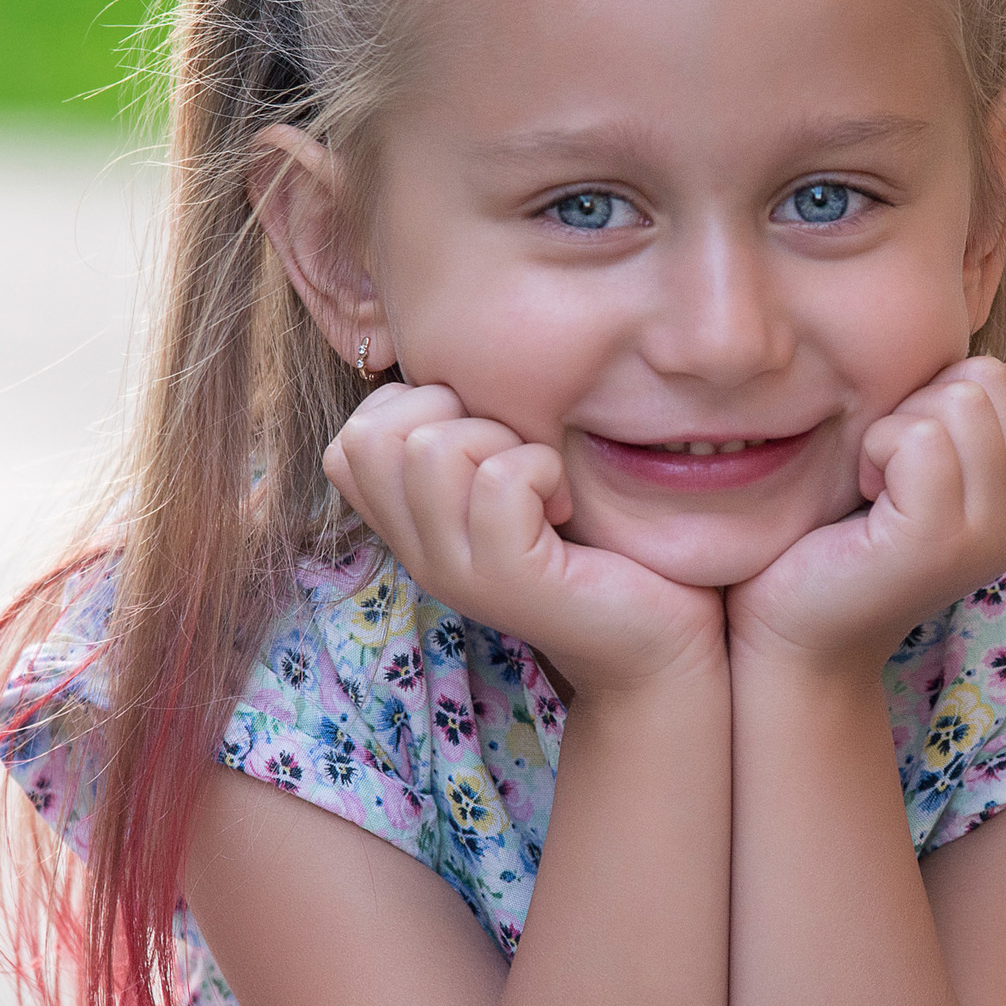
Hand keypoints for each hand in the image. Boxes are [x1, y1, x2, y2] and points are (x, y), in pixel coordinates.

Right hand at [324, 383, 725, 697]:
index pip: (348, 442)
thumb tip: (452, 362)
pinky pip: (501, 479)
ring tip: (543, 483)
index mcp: (412, 529)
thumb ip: (470, 441)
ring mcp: (457, 571)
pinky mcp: (508, 580)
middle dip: (452, 414)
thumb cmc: (597, 548)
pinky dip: (544, 468)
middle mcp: (419, 554)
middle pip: (372, 437)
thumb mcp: (515, 484)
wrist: (656, 644)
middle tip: (514, 455)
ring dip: (503, 441)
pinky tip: (567, 503)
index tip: (483, 438)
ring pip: (432, 450)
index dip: (414, 409)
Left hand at [726, 357, 1005, 678]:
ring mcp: (990, 531)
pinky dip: (875, 451)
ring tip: (873, 488)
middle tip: (883, 473)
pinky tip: (862, 498)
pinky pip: (920, 436)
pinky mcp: (941, 538)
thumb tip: (990, 363)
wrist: (796, 634)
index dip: (942, 394)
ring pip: (959, 401)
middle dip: (919, 405)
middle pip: (988, 379)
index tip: (904, 458)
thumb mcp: (914, 466)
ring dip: (894, 430)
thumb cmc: (838, 541)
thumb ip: (958, 418)